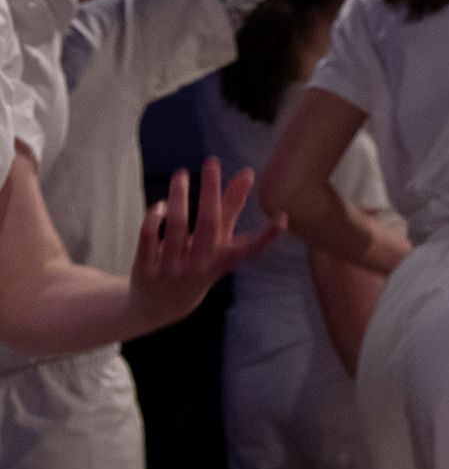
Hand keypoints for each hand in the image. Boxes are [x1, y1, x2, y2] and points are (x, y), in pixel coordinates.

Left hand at [129, 159, 283, 329]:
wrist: (159, 306)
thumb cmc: (197, 264)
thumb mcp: (219, 242)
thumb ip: (231, 207)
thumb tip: (247, 173)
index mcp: (223, 260)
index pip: (250, 250)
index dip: (268, 236)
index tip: (281, 218)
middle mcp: (201, 265)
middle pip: (209, 225)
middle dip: (211, 191)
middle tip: (212, 162)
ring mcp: (173, 268)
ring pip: (177, 226)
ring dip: (179, 197)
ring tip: (180, 173)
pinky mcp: (147, 268)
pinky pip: (150, 237)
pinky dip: (155, 217)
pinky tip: (161, 204)